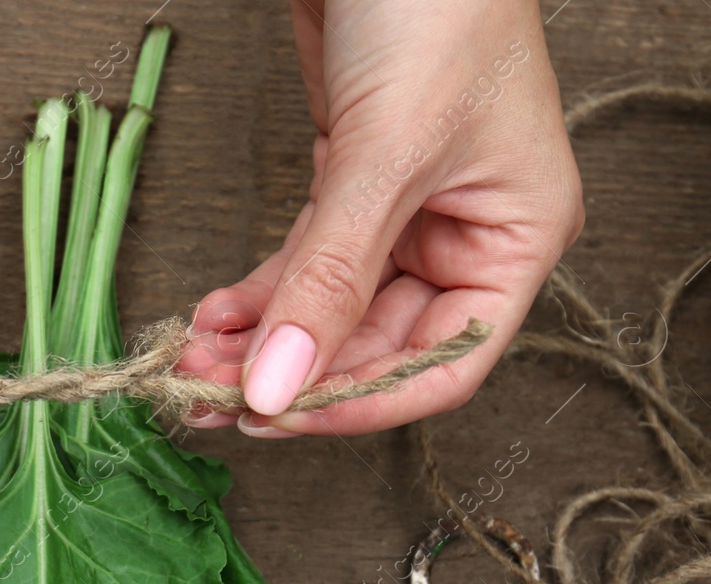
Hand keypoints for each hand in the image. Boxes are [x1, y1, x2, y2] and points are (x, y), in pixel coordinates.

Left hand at [177, 0, 582, 436]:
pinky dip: (257, 295)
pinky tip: (212, 318)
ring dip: (261, 343)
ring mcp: (404, 214)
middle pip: (375, 347)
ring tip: (194, 363)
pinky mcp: (350, 185)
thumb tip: (278, 385)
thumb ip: (329, 278)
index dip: (360, 404)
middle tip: (211, 397)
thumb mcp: (386, 154)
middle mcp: (465, 236)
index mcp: (516, 239)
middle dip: (291, 374)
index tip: (281, 417)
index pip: (443, 364)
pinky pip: (303, 265)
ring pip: (329, 312)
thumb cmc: (438, 4)